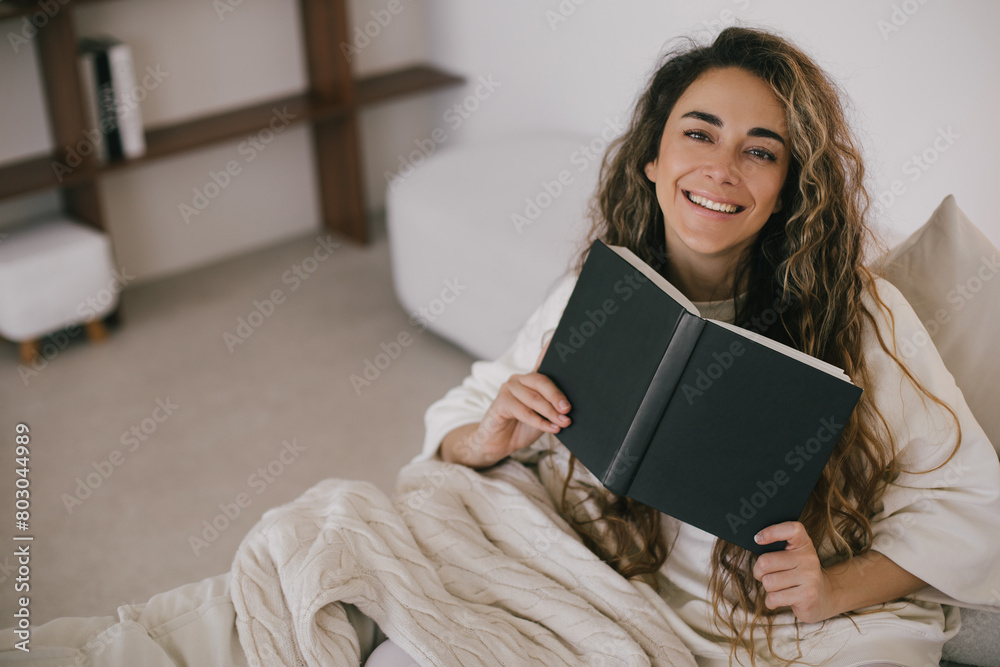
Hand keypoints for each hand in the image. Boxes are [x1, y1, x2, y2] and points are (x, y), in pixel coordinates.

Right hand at [442, 342, 570, 467]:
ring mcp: (508, 389)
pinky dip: (539, 421)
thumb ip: (554, 407)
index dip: (552, 344)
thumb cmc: (523, 427)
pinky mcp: (500, 402)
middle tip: (569, 409)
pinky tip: (551, 428)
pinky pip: (523, 411)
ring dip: (551, 412)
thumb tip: (572, 407)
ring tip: (564, 423)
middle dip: (557, 396)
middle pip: (541, 381)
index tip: (563, 330)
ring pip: (533, 398)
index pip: (544, 358)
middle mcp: (519, 379)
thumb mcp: (544, 416)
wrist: (499, 444)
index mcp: (532, 379)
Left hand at [752, 521, 837, 623]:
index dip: (771, 532)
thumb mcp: (792, 555)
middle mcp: (809, 558)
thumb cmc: (798, 573)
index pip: (791, 529)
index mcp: (803, 543)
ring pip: (768, 582)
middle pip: (765, 562)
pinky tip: (780, 599)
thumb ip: (776, 548)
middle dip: (758, 572)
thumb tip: (756, 541)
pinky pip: (774, 598)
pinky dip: (771, 601)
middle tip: (765, 574)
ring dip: (767, 588)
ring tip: (778, 587)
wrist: (823, 597)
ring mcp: (810, 577)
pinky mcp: (807, 596)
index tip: (758, 539)